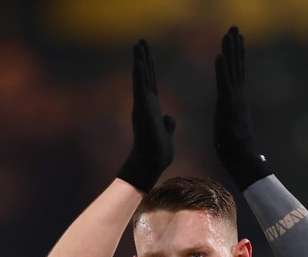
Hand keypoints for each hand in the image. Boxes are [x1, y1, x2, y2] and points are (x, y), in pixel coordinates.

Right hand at [117, 40, 175, 192]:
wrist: (151, 163)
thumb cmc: (158, 152)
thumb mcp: (167, 134)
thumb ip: (168, 125)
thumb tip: (169, 117)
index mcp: (152, 109)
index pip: (151, 84)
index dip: (149, 69)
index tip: (147, 55)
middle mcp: (145, 104)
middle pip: (144, 76)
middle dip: (143, 58)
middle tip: (141, 42)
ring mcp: (142, 106)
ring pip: (141, 78)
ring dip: (140, 60)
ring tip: (138, 44)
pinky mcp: (142, 109)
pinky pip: (140, 88)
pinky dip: (139, 74)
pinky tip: (138, 61)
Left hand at [214, 27, 271, 190]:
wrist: (242, 157)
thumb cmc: (234, 149)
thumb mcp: (228, 128)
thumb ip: (227, 119)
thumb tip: (227, 121)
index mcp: (237, 100)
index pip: (236, 73)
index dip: (236, 56)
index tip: (236, 40)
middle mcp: (238, 96)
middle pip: (237, 65)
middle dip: (235, 47)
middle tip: (234, 28)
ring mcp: (234, 99)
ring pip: (233, 70)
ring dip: (230, 51)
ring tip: (230, 33)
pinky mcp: (228, 106)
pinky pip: (224, 83)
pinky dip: (222, 69)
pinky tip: (219, 56)